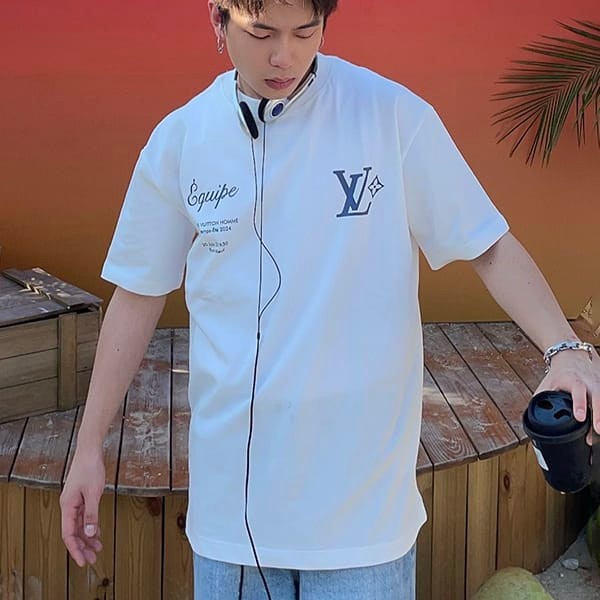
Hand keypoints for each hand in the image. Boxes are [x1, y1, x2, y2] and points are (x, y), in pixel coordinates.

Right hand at [60, 448, 105, 566]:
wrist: (90, 451)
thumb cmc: (90, 468)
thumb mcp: (93, 493)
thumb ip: (91, 514)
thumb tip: (89, 533)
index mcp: (67, 506)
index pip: (68, 534)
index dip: (75, 549)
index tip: (83, 561)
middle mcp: (68, 506)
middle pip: (73, 532)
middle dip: (82, 547)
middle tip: (92, 559)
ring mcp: (74, 502)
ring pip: (79, 526)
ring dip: (87, 538)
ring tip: (97, 548)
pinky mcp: (81, 498)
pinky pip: (83, 517)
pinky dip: (90, 526)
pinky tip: (97, 533)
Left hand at [534, 346, 599, 443]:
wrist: (573, 356)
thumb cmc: (559, 374)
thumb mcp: (548, 384)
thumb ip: (542, 398)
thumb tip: (532, 416)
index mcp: (573, 380)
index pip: (578, 390)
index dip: (579, 404)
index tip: (579, 417)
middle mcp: (590, 382)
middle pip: (598, 398)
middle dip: (598, 414)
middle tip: (597, 429)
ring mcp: (599, 385)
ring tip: (599, 431)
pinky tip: (599, 423)